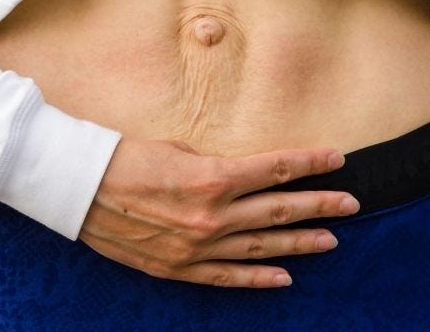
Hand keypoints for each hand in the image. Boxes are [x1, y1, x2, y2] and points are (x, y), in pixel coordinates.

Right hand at [78, 136, 360, 287]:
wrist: (77, 188)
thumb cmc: (124, 157)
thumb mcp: (176, 150)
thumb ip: (214, 167)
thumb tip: (239, 176)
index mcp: (212, 178)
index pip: (275, 169)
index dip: (310, 163)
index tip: (338, 158)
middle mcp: (212, 216)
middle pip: (279, 208)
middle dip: (320, 204)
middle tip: (352, 202)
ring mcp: (197, 247)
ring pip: (262, 245)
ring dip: (300, 241)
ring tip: (332, 240)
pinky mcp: (179, 268)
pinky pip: (228, 277)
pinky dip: (259, 279)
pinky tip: (286, 276)